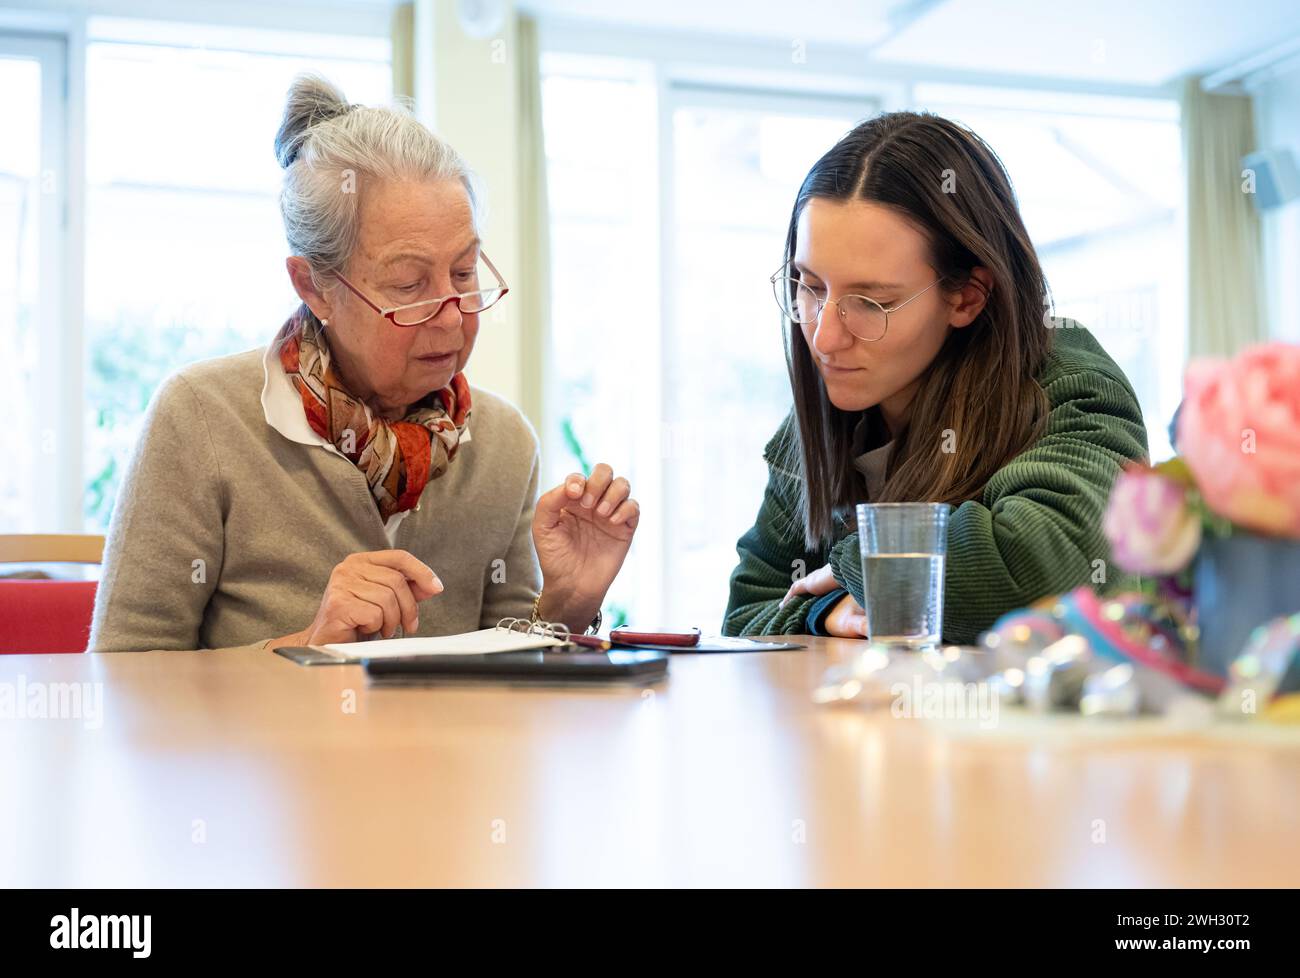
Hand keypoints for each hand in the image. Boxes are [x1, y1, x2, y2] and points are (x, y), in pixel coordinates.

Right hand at [271, 550, 442, 647]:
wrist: (327, 642)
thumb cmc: (356, 621)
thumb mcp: (386, 601)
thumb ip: (408, 590)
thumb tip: (432, 586)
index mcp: (361, 561)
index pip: (399, 557)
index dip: (422, 571)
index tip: (437, 588)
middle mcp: (348, 567)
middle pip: (396, 581)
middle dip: (409, 607)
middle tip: (407, 625)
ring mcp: (341, 584)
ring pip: (387, 599)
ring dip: (391, 620)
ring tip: (383, 628)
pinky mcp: (338, 604)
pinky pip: (374, 614)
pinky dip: (376, 626)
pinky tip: (366, 629)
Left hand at [532, 463, 638, 630]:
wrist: (572, 586)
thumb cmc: (555, 557)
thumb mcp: (542, 527)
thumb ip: (550, 500)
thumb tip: (574, 485)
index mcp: (572, 500)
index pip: (580, 476)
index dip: (578, 480)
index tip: (573, 496)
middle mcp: (593, 503)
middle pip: (605, 471)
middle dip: (598, 482)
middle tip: (588, 504)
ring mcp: (610, 514)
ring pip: (623, 485)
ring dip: (613, 494)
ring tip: (602, 514)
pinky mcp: (625, 528)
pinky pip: (634, 507)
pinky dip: (625, 509)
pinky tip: (612, 522)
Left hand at [782, 563, 867, 637]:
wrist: (846, 568)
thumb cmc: (853, 575)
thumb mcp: (855, 585)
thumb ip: (857, 590)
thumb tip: (869, 598)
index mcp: (829, 576)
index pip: (819, 584)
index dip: (815, 591)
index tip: (812, 597)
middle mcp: (819, 577)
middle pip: (807, 586)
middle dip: (802, 594)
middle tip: (796, 603)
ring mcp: (812, 579)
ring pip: (798, 590)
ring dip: (792, 598)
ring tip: (786, 607)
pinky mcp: (806, 584)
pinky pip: (793, 592)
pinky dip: (788, 599)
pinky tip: (782, 607)